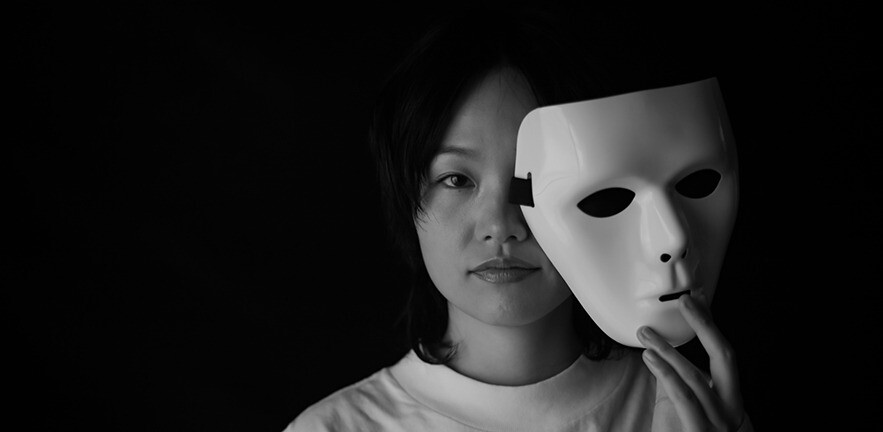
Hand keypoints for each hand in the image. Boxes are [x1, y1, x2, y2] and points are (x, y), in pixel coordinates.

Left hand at [637, 293, 745, 431]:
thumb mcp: (682, 407)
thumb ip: (676, 380)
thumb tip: (661, 351)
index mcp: (731, 400)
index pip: (725, 355)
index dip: (711, 326)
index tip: (696, 302)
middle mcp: (731, 409)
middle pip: (725, 357)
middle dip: (706, 325)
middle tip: (685, 303)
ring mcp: (719, 423)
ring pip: (696, 376)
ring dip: (668, 351)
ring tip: (648, 335)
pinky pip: (684, 397)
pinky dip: (666, 374)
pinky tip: (650, 359)